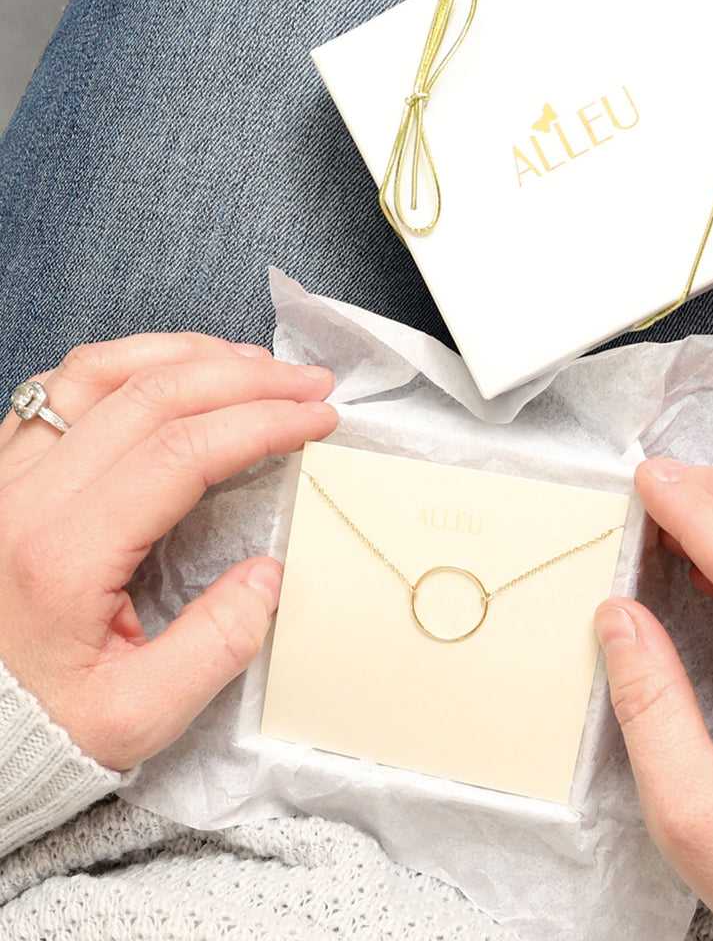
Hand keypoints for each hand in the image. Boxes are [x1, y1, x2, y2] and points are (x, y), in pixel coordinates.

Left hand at [0, 334, 337, 770]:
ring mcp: (7, 473)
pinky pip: (64, 384)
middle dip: (246, 377)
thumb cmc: (43, 720)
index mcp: (64, 553)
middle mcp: (26, 496)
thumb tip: (269, 571)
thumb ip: (216, 646)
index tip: (319, 419)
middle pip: (150, 394)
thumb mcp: (139, 716)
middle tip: (308, 383)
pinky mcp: (2, 469)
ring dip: (189, 354)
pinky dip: (133, 361)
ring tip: (254, 364)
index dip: (263, 422)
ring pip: (101, 370)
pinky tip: (176, 372)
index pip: (182, 451)